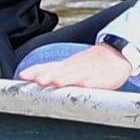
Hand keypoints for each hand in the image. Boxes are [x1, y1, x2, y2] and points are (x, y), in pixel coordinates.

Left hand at [17, 42, 139, 92]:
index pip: (48, 67)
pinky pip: (98, 81)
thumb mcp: (67, 66)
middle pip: (60, 71)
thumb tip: (25, 74)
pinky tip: (86, 85)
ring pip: (77, 75)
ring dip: (67, 79)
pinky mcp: (105, 78)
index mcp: (65, 66)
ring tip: (57, 82)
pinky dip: (92, 82)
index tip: (23, 75)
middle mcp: (75, 68)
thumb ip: (49, 70)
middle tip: (38, 80)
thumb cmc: (88, 64)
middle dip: (49, 75)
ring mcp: (90, 72)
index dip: (36, 70)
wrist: (116, 54)